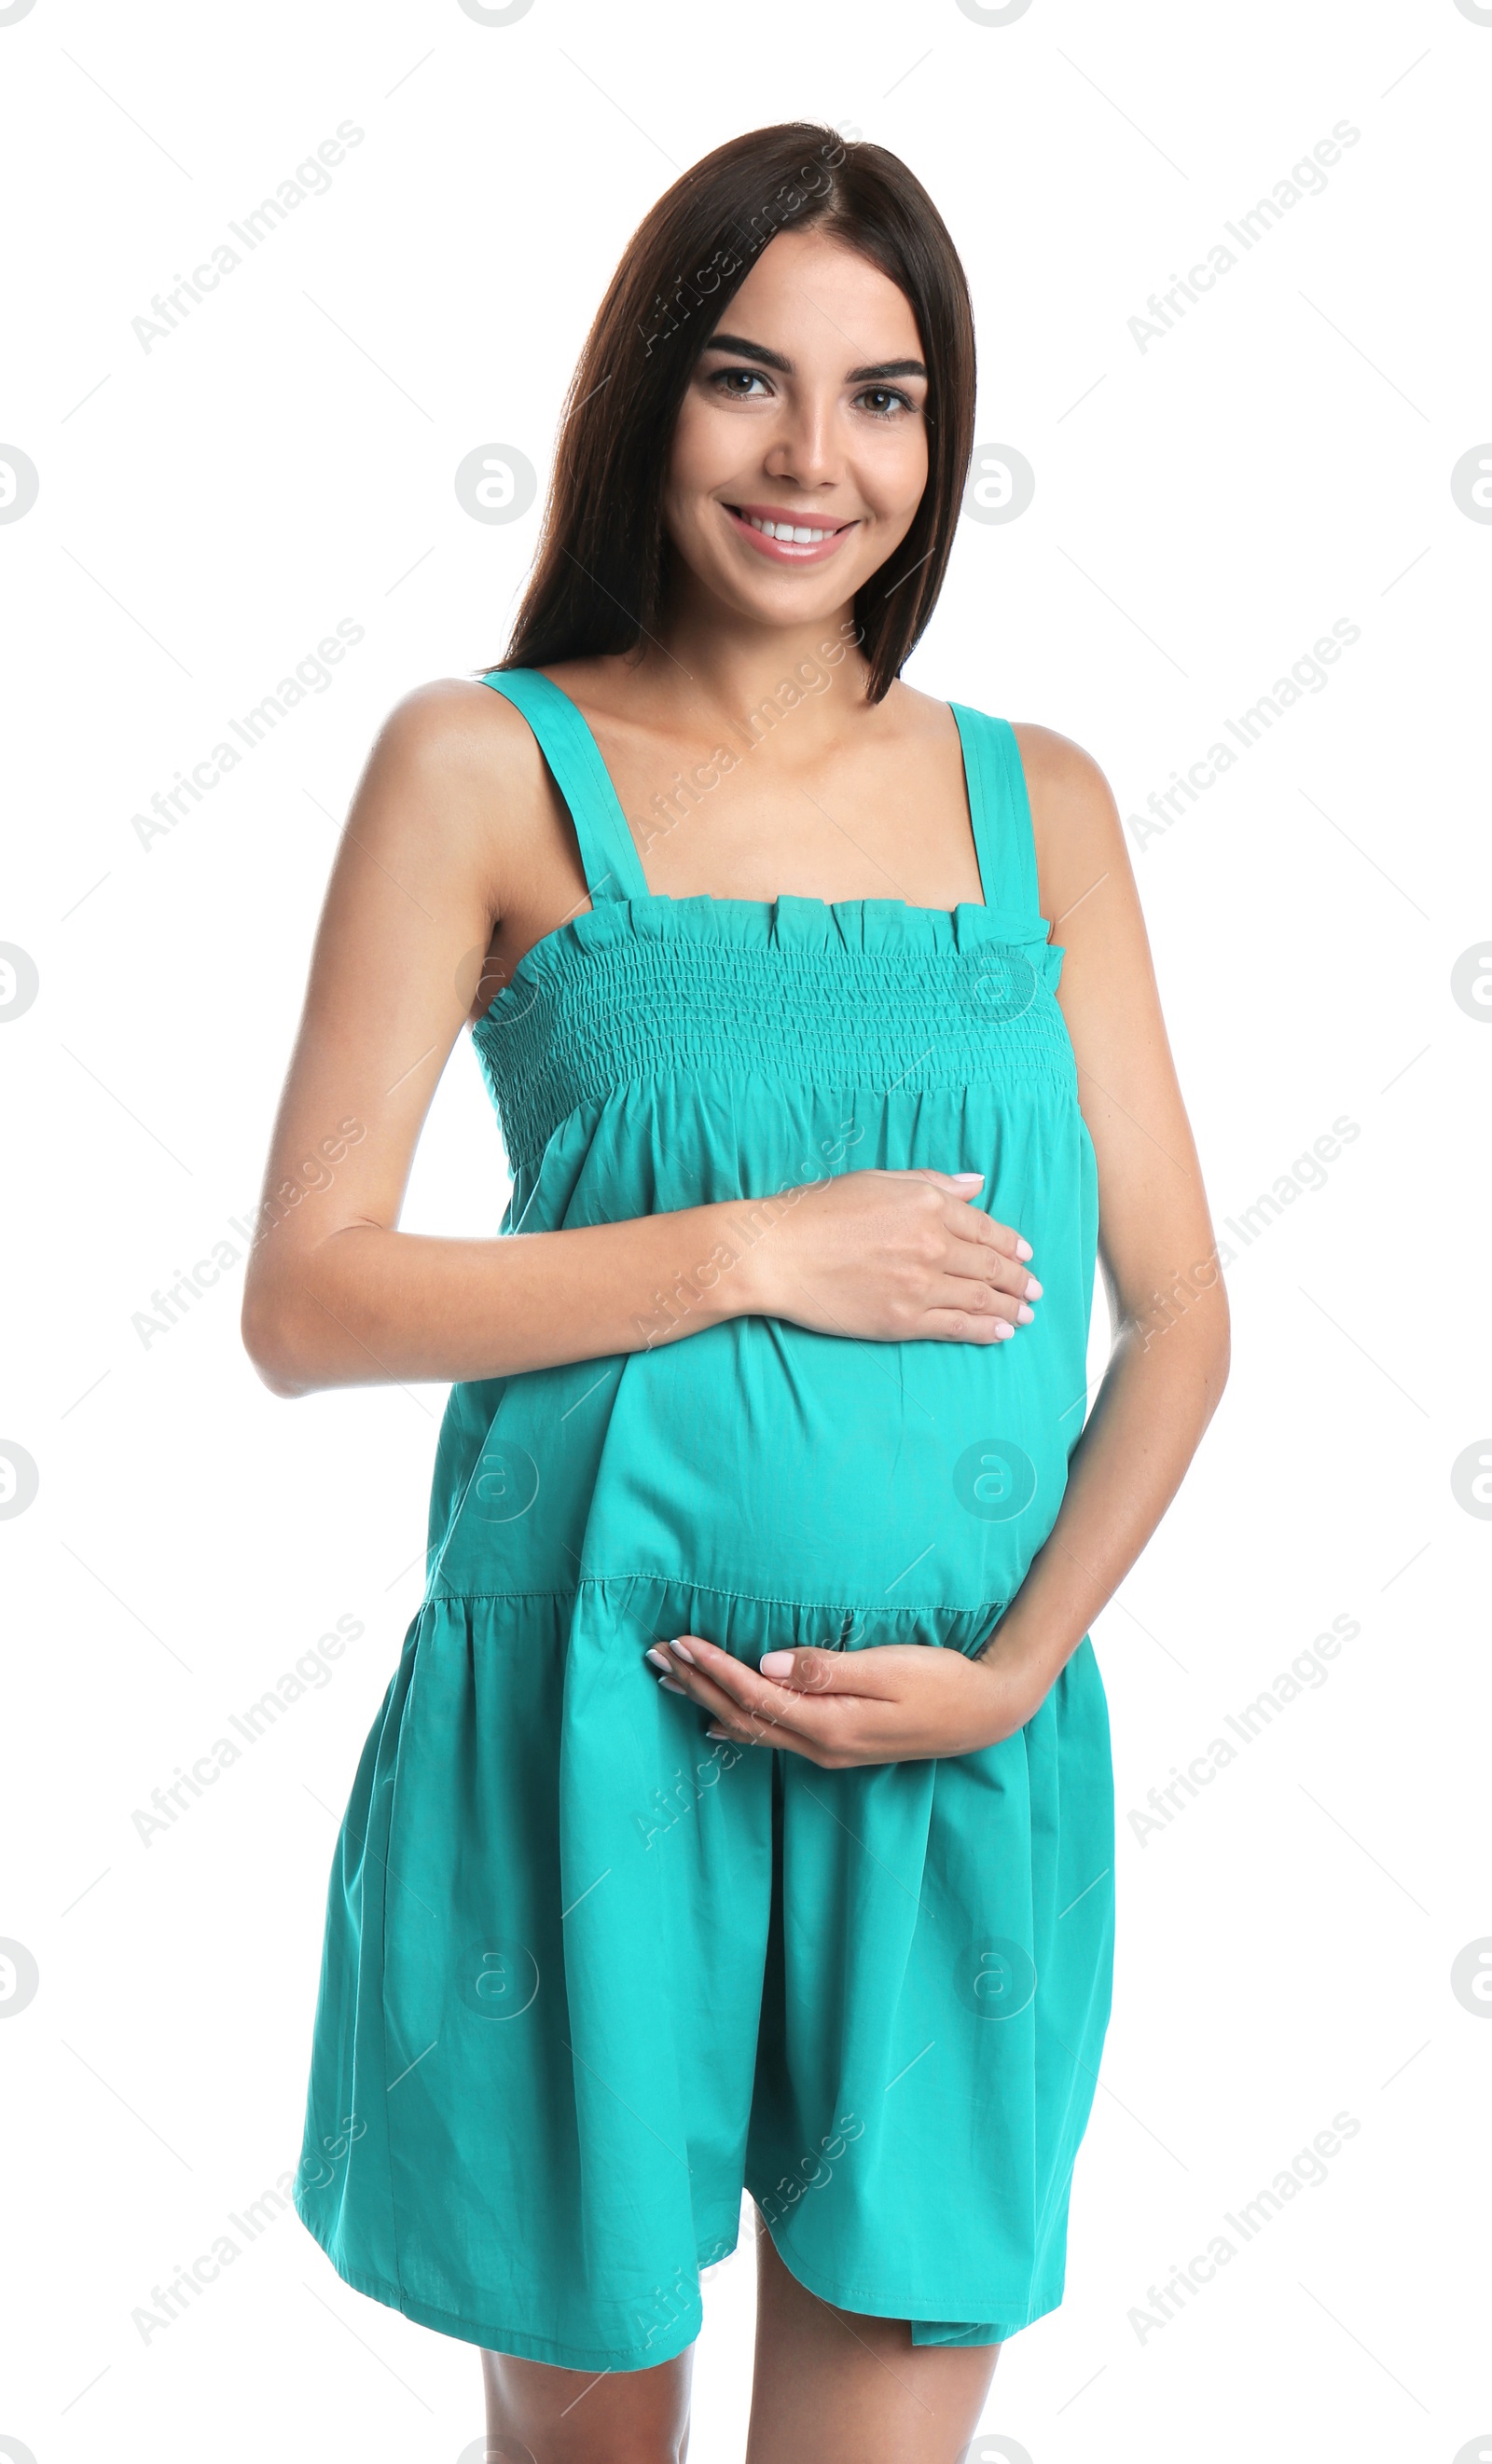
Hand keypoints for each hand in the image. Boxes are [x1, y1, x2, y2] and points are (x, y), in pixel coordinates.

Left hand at [643, 1631, 1046, 1767]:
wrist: (987, 1714)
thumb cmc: (943, 1682)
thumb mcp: (889, 1668)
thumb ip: (827, 1667)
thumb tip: (767, 1662)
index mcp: (829, 1725)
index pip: (754, 1695)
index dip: (713, 1668)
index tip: (679, 1641)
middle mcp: (821, 1746)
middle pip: (741, 1717)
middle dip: (697, 1686)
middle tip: (655, 1656)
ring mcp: (829, 1751)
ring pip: (752, 1729)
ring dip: (708, 1703)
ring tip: (671, 1682)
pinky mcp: (839, 1745)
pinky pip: (772, 1737)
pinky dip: (737, 1725)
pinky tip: (717, 1724)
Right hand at [722, 1167, 1042, 1346]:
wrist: (775, 1253)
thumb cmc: (815, 1210)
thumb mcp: (876, 1178)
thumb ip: (931, 1182)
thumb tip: (974, 1184)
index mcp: (928, 1204)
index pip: (985, 1227)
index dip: (1010, 1244)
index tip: (1024, 1255)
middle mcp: (932, 1244)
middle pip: (990, 1266)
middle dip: (1019, 1279)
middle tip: (1034, 1289)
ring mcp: (919, 1285)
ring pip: (980, 1298)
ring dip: (1010, 1307)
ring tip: (1026, 1314)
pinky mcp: (902, 1320)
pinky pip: (956, 1327)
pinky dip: (985, 1330)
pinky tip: (1001, 1333)